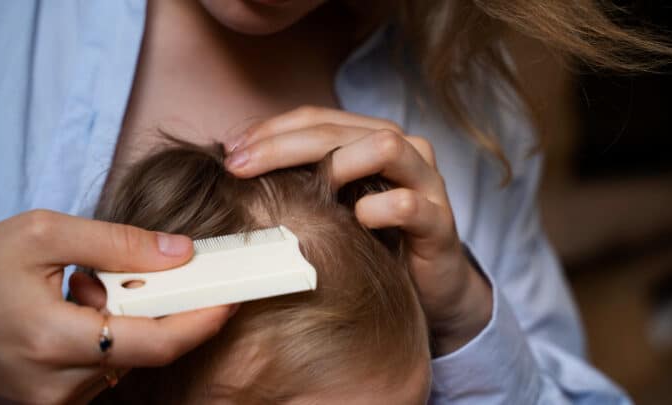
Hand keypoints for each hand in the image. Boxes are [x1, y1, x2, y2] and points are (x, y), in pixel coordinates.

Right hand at [0, 210, 235, 403]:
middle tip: (130, 272)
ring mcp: (54, 399)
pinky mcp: (52, 400)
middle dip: (155, 307)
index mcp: (53, 340)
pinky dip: (109, 334)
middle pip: (146, 350)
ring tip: (81, 290)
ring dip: (126, 319)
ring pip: (127, 359)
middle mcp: (57, 384)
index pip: (155, 344)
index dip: (201, 321)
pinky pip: (105, 367)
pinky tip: (75, 310)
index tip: (231, 297)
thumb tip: (182, 253)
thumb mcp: (42, 235)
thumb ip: (117, 243)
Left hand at [225, 106, 492, 354]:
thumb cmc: (374, 241)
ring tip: (302, 192)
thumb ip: (301, 180)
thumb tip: (237, 164)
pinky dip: (377, 209)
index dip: (270, 130)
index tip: (231, 154)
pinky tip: (356, 222)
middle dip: (283, 145)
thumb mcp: (333, 205)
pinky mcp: (440, 221)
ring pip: (385, 146)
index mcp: (371, 138)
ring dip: (336, 164)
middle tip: (241, 168)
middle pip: (339, 129)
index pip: (316, 118)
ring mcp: (426, 182)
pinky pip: (408, 204)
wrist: (429, 284)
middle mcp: (403, 149)